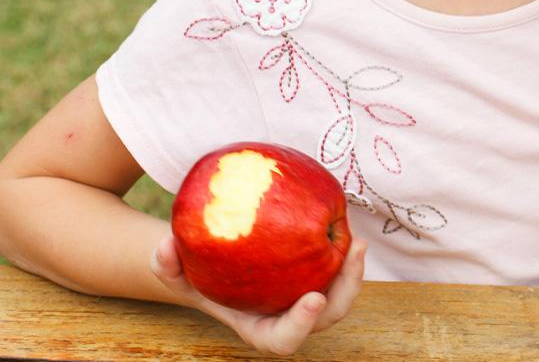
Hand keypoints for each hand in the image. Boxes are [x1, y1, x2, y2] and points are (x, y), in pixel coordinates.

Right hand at [151, 233, 365, 355]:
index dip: (301, 324)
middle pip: (328, 315)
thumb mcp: (174, 271)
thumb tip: (165, 244)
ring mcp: (307, 296)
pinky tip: (345, 216)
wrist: (215, 264)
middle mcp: (289, 317)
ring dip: (352, 269)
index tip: (313, 299)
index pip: (284, 339)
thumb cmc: (195, 273)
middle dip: (345, 290)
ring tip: (357, 240)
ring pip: (341, 291)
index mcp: (260, 327)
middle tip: (350, 254)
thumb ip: (165, 264)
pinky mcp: (318, 273)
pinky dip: (342, 247)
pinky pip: (336, 264)